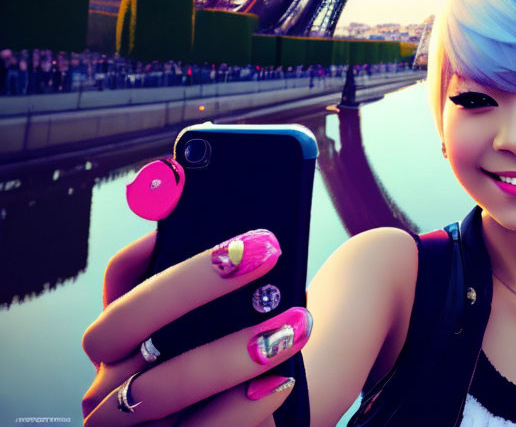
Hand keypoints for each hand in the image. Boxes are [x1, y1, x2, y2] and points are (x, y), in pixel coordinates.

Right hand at [81, 229, 311, 425]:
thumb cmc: (244, 356)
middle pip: (122, 324)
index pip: (120, 276)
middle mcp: (110, 379)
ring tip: (290, 327)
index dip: (154, 244)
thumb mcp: (232, 318)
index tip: (211, 224)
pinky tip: (278, 383)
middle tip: (263, 254)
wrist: (264, 419)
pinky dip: (239, 408)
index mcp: (124, 334)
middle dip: (191, 286)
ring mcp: (127, 424)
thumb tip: (247, 238)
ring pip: (156, 388)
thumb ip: (227, 283)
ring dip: (226, 355)